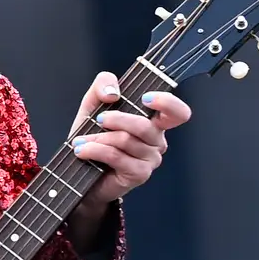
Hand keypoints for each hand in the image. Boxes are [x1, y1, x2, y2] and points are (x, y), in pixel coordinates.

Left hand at [70, 70, 188, 215]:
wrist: (81, 169)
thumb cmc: (93, 136)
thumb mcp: (93, 104)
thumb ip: (103, 85)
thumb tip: (113, 93)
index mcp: (154, 121)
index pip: (177, 112)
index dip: (167, 103)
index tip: (145, 98)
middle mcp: (157, 140)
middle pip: (144, 125)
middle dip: (116, 119)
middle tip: (97, 119)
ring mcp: (150, 159)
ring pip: (126, 140)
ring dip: (98, 138)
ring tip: (82, 141)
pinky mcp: (139, 174)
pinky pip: (116, 156)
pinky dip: (95, 150)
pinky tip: (83, 150)